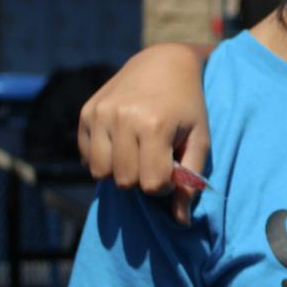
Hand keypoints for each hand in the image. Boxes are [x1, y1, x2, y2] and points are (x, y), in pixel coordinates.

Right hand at [77, 42, 211, 223]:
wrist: (164, 63)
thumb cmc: (188, 106)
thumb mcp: (200, 140)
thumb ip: (191, 182)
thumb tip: (181, 223)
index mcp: (154, 124)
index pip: (151, 185)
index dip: (164, 184)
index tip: (172, 167)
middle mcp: (122, 118)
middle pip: (124, 181)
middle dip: (142, 178)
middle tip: (155, 158)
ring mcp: (100, 113)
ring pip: (101, 173)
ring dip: (120, 171)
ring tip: (137, 153)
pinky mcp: (86, 112)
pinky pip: (87, 157)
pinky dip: (103, 159)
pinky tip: (121, 143)